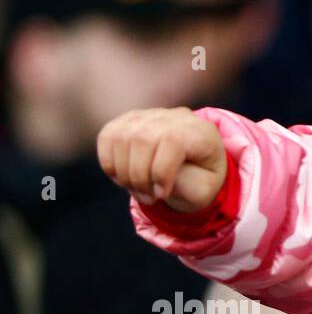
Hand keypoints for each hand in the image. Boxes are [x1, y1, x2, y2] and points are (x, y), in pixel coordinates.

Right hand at [97, 106, 226, 210]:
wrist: (194, 169)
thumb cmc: (200, 181)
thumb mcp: (202, 190)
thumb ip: (185, 183)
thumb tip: (153, 175)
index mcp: (200, 132)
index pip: (172, 140)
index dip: (161, 171)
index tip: (162, 195)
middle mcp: (174, 117)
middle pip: (143, 139)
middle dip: (139, 177)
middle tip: (148, 198)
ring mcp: (149, 115)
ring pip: (121, 138)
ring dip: (123, 173)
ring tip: (138, 191)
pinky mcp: (128, 120)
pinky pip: (107, 137)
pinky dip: (109, 163)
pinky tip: (123, 180)